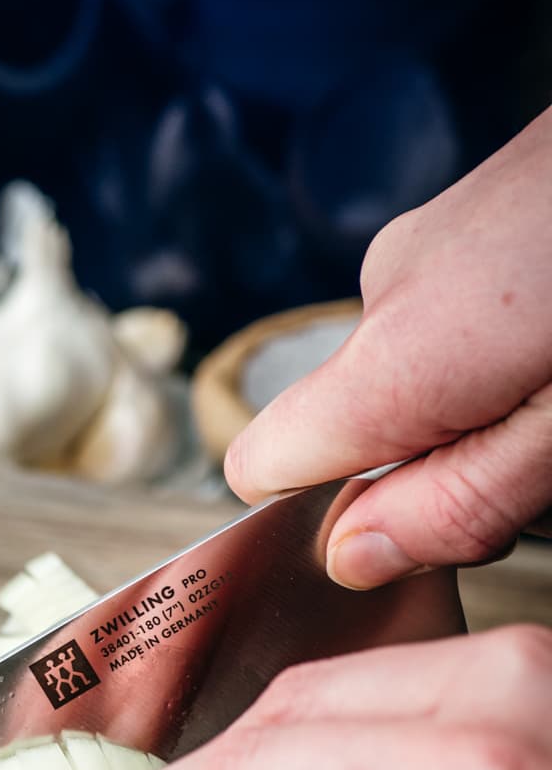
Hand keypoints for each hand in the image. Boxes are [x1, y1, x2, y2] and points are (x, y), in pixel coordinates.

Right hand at [225, 106, 551, 589]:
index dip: (329, 517)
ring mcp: (429, 242)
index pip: (261, 466)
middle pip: (356, 425)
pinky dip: (507, 342)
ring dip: (487, 401)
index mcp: (397, 355)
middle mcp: (386, 290)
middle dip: (441, 462)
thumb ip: (461, 500)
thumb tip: (353, 554)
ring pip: (414, 370)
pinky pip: (451, 315)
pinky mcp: (470, 215)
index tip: (427, 523)